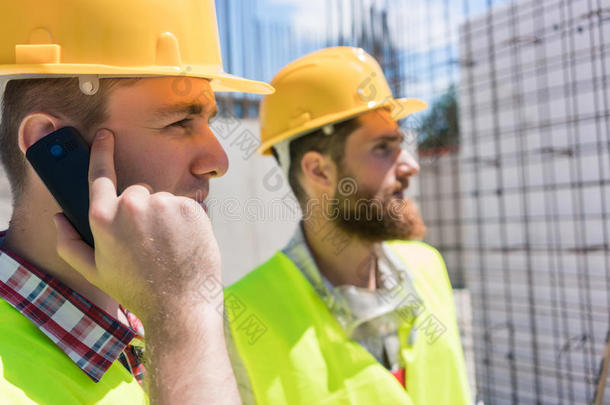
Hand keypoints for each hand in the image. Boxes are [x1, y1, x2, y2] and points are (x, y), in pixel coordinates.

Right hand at [53, 129, 220, 321]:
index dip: (101, 153)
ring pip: (162, 200)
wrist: (180, 304)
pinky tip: (184, 243)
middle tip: (148, 241)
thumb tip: (58, 219)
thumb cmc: (136, 290)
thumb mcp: (95, 272)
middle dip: (140, 210)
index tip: (106, 135)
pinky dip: (186, 220)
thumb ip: (70, 244)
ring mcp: (164, 204)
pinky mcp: (190, 207)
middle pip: (136, 192)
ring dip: (164, 216)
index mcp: (104, 218)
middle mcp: (132, 204)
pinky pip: (185, 206)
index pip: (99, 175)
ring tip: (168, 247)